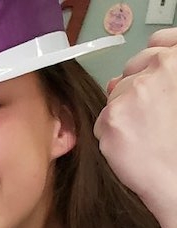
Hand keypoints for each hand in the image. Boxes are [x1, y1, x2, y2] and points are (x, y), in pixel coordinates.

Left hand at [97, 29, 176, 213]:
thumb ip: (165, 77)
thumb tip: (137, 71)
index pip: (158, 44)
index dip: (150, 61)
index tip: (149, 74)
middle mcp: (158, 70)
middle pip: (130, 70)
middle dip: (132, 89)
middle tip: (146, 115)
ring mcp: (132, 92)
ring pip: (113, 95)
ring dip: (120, 113)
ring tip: (142, 134)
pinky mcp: (111, 118)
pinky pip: (101, 120)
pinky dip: (109, 133)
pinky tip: (130, 145)